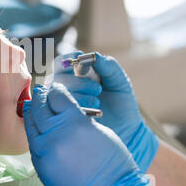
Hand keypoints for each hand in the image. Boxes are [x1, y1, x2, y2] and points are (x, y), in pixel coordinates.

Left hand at [22, 83, 148, 185]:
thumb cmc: (112, 164)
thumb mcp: (100, 131)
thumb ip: (79, 119)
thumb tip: (64, 111)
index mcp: (75, 122)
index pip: (56, 96)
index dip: (55, 90)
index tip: (54, 89)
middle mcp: (56, 134)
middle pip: (40, 108)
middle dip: (39, 98)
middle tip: (39, 93)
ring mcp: (45, 151)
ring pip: (31, 126)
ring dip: (32, 114)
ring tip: (33, 108)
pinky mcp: (40, 166)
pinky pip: (33, 145)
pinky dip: (34, 134)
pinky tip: (37, 131)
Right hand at [54, 51, 158, 171]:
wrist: (127, 129)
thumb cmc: (121, 103)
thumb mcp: (120, 82)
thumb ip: (109, 67)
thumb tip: (95, 56)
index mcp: (75, 74)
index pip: (62, 62)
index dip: (69, 59)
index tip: (83, 62)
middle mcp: (64, 88)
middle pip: (58, 78)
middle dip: (78, 82)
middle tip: (97, 89)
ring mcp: (61, 104)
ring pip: (57, 95)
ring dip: (77, 96)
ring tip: (96, 102)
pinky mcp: (62, 120)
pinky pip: (60, 112)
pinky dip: (76, 109)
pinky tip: (91, 113)